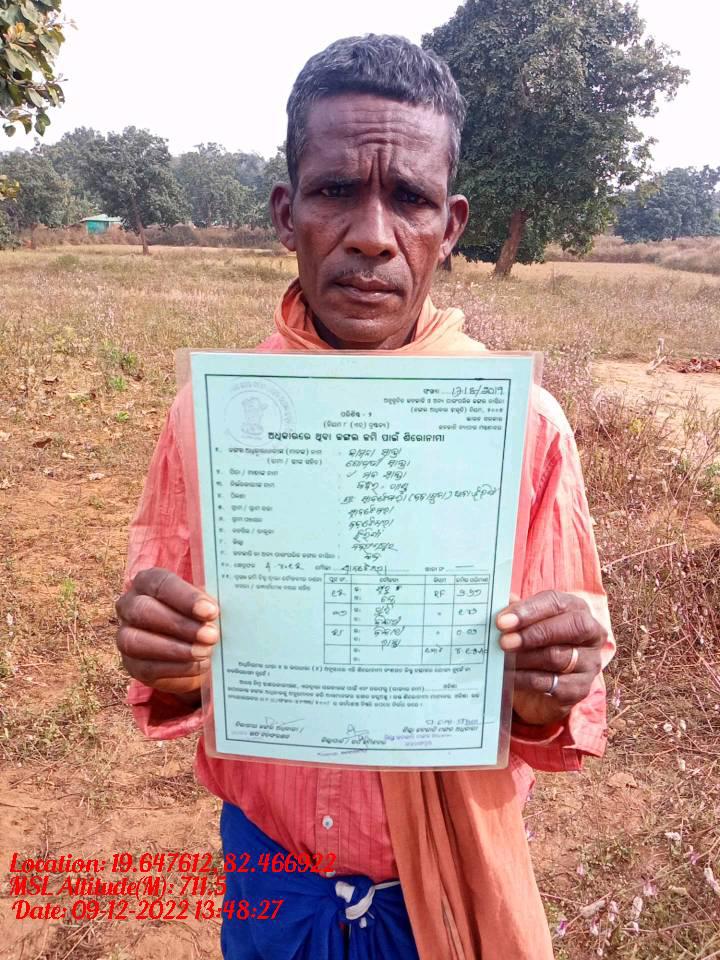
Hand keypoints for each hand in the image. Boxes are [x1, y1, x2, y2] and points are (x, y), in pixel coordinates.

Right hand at [115, 568, 218, 701]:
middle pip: (144, 611)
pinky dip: (177, 668)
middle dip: (180, 624)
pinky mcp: (132, 665)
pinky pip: (148, 668)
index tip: (210, 611)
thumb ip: (208, 605)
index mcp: (148, 582)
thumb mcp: (206, 606)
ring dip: (176, 649)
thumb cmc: (200, 617)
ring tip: (206, 652)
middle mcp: (130, 606)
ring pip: (138, 642)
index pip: (161, 584)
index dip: (185, 598)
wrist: (197, 649)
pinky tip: (199, 666)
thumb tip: (217, 612)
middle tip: (211, 635)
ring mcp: (125, 636)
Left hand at [496, 590, 605, 725]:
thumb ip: (515, 612)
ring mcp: (590, 662)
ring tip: (502, 659)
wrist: (540, 687)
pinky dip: (526, 679)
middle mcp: (591, 634)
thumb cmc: (533, 645)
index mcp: (577, 609)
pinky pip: (552, 683)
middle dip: (532, 634)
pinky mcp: (581, 688)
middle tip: (504, 642)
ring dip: (525, 658)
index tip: (502, 621)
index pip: (556, 603)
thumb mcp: (524, 624)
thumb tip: (502, 603)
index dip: (528, 610)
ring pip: (558, 657)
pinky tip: (509, 677)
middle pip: (569, 628)